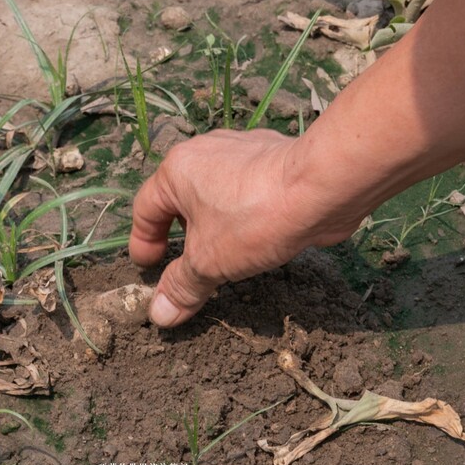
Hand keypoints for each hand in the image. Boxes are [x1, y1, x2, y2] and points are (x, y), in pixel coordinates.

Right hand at [129, 128, 358, 327]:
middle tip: (185, 264)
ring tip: (222, 253)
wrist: (320, 186)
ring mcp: (241, 149)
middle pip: (180, 197)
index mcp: (177, 170)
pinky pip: (247, 188)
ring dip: (214, 223)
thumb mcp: (209, 261)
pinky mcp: (274, 156)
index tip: (149, 268)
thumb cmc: (252, 219)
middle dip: (180, 233)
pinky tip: (258, 235)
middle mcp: (204, 152)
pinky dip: (244, 212)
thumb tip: (159, 315)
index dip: (143, 242)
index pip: (145, 208)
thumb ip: (182, 286)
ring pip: (216, 191)